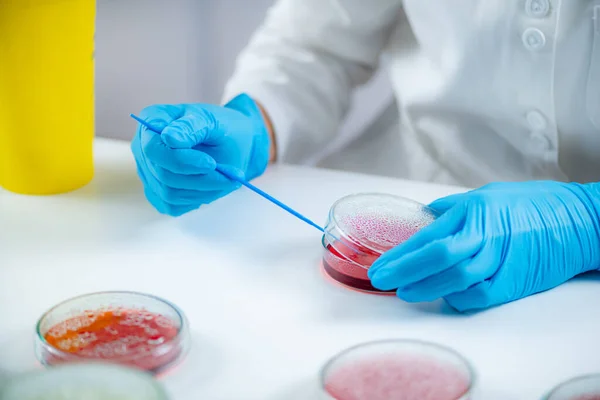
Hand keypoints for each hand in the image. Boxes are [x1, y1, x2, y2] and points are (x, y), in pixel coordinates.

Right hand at [131, 94, 269, 215]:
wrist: (233, 144)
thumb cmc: (222, 128)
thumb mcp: (213, 121)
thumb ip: (191, 127)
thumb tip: (168, 138)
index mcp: (152, 120)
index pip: (153, 149)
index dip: (180, 160)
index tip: (211, 163)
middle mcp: (144, 147)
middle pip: (162, 174)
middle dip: (200, 178)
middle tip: (231, 176)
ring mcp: (148, 172)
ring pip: (169, 193)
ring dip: (204, 190)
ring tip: (228, 179)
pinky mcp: (158, 193)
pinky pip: (173, 205)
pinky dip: (198, 199)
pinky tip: (214, 186)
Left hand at [368, 181, 599, 311]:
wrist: (578, 220)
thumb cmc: (531, 204)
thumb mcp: (487, 195)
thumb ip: (453, 209)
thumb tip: (424, 217)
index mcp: (475, 211)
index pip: (429, 235)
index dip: (401, 254)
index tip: (380, 265)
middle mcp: (486, 234)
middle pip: (438, 257)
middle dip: (405, 271)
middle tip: (382, 280)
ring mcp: (501, 259)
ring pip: (458, 279)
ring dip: (427, 288)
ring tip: (405, 293)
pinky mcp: (516, 281)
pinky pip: (481, 296)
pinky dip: (459, 299)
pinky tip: (444, 298)